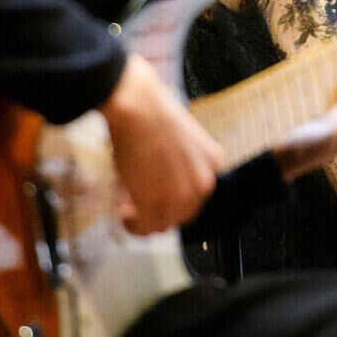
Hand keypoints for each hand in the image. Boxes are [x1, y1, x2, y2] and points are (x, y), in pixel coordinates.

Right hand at [100, 53, 224, 234]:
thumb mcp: (182, 135)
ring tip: (126, 205)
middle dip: (160, 210)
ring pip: (163, 224)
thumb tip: (161, 175)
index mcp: (214, 162)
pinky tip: (122, 212)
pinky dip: (131, 225)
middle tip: (138, 200)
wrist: (138, 107)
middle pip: (182, 213)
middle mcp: (203, 183)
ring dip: (143, 218)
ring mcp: (181, 196)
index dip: (174, 195)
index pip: (198, 193)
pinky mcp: (155, 204)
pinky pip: (144, 228)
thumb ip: (181, 160)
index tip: (157, 192)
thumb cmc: (154, 111)